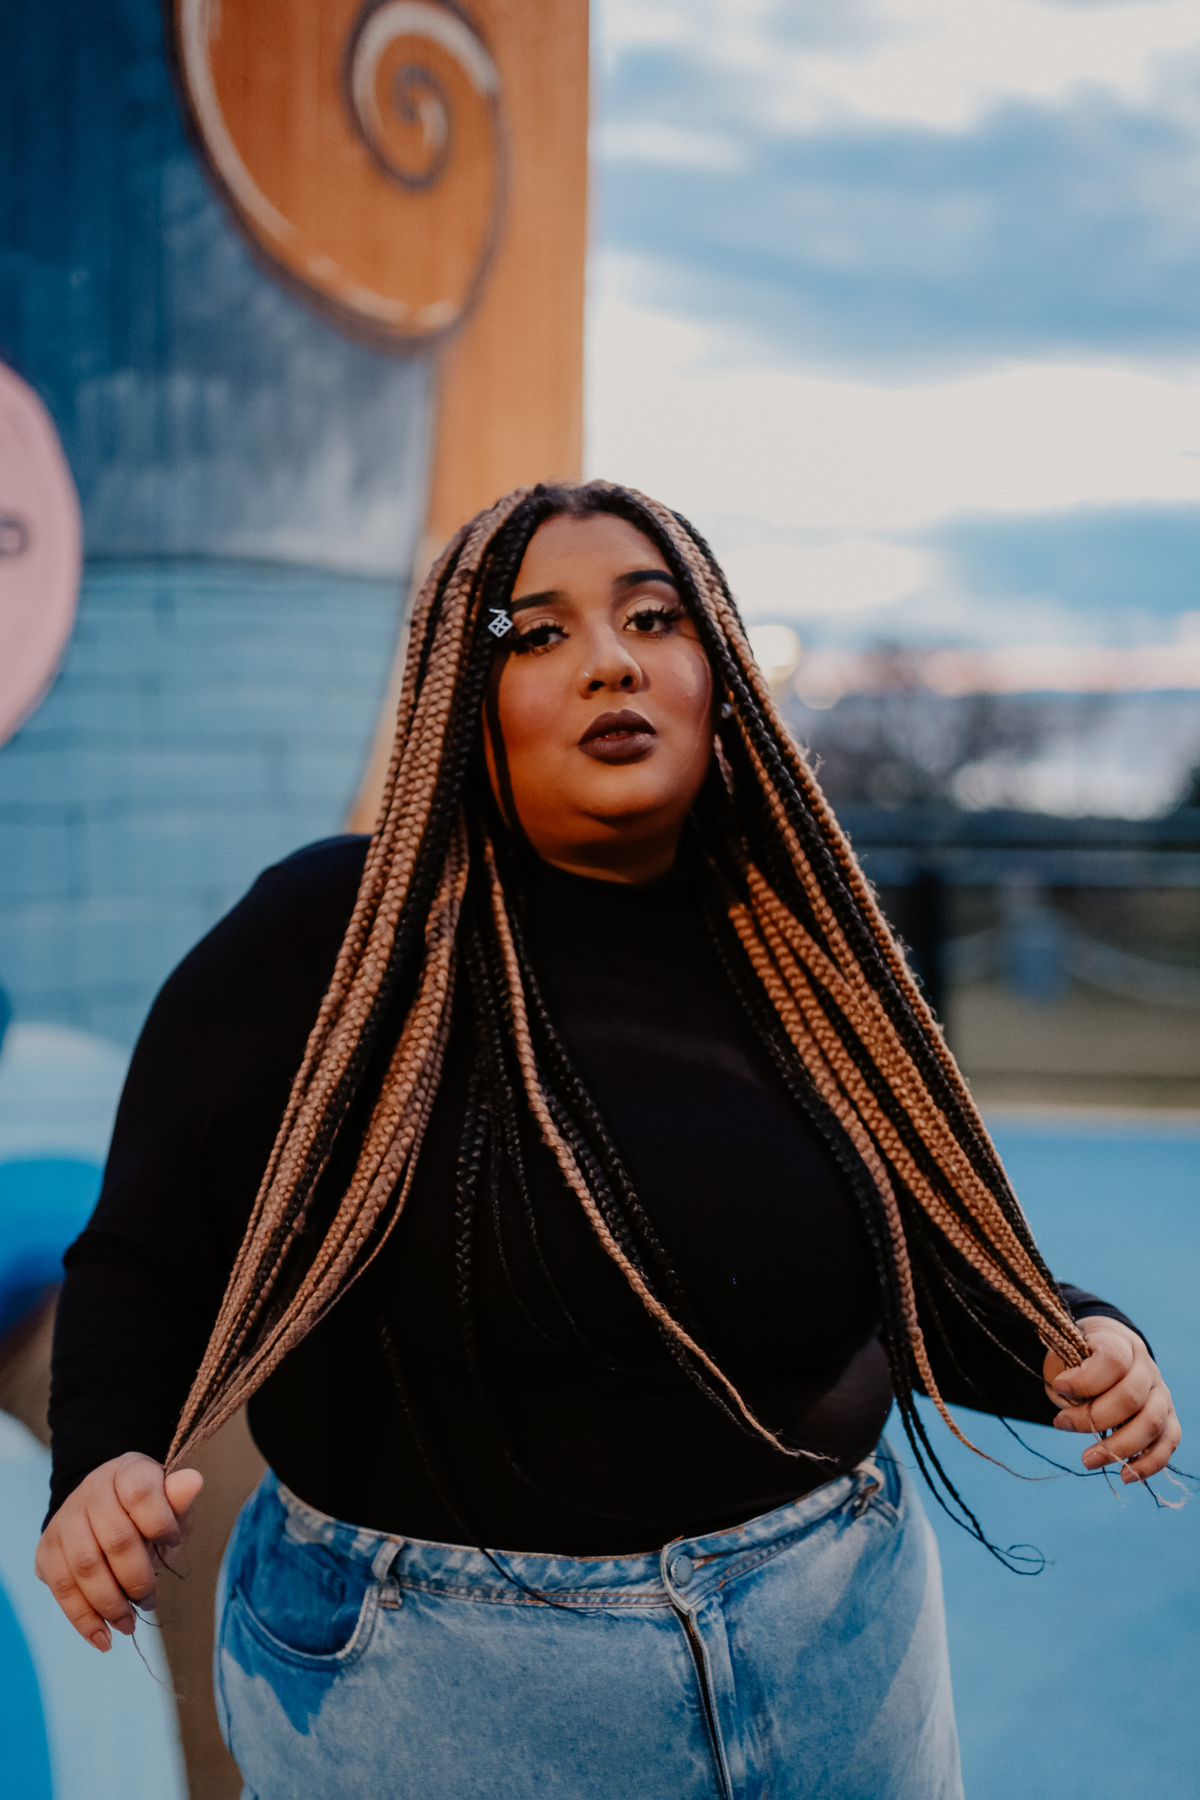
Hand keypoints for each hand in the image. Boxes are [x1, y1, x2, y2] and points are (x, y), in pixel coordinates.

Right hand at [35, 1453, 202, 1650]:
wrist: (105, 1510)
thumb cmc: (147, 1512)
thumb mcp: (171, 1503)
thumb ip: (179, 1500)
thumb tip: (193, 1481)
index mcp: (126, 1471)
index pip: (140, 1494)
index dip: (161, 1524)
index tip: (173, 1543)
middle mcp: (90, 1491)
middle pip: (114, 1539)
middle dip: (137, 1579)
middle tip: (150, 1601)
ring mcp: (64, 1520)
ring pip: (84, 1568)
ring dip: (110, 1605)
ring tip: (129, 1624)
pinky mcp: (47, 1549)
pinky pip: (61, 1589)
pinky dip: (83, 1619)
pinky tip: (102, 1638)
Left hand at [1043, 1317, 1179, 1483]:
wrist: (1104, 1350)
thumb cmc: (1080, 1354)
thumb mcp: (1067, 1351)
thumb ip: (1068, 1373)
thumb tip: (1069, 1405)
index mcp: (1121, 1342)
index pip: (1113, 1361)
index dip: (1084, 1379)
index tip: (1057, 1386)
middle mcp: (1147, 1367)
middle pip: (1130, 1398)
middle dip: (1092, 1419)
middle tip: (1061, 1424)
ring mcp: (1161, 1393)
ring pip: (1151, 1424)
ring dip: (1119, 1448)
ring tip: (1087, 1460)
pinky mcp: (1168, 1417)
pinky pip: (1168, 1443)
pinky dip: (1149, 1464)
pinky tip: (1125, 1476)